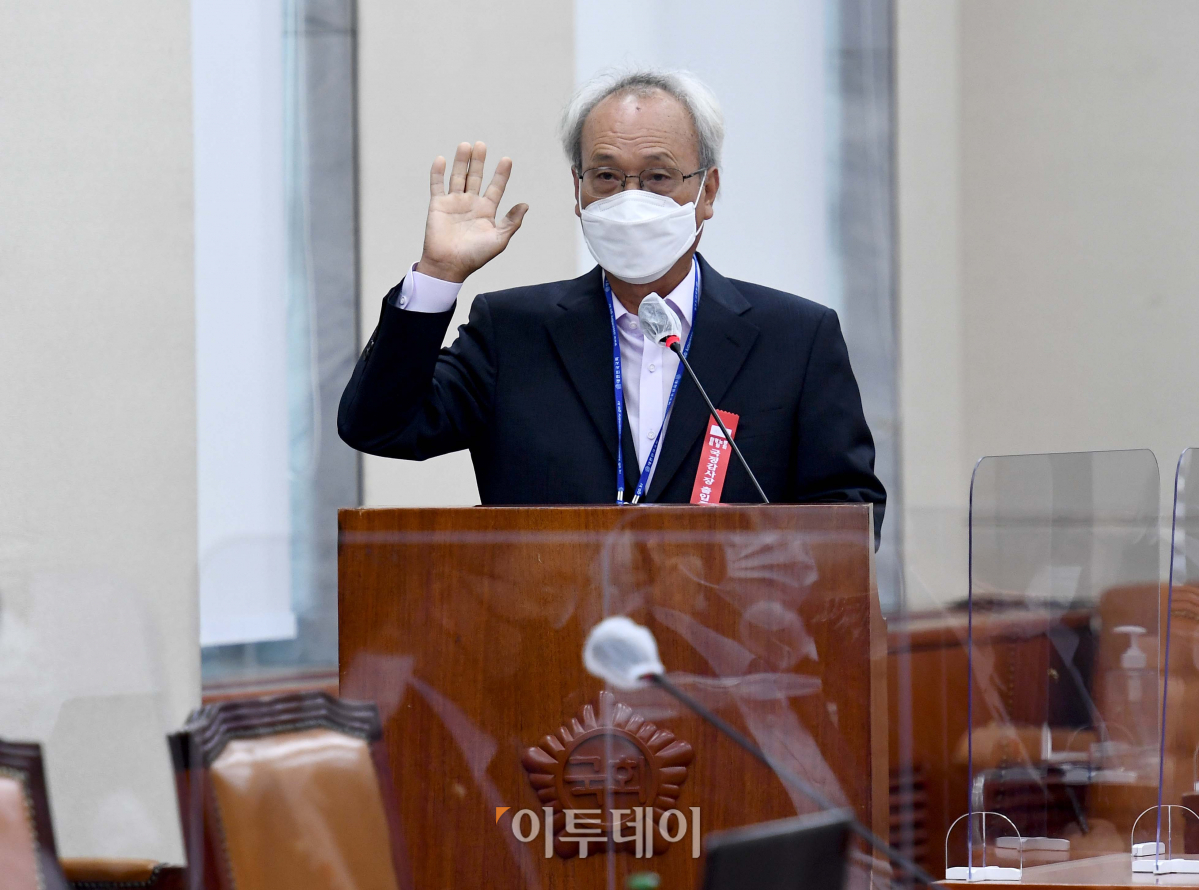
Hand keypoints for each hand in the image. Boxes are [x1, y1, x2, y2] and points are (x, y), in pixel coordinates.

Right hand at [416, 141, 528, 282]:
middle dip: (478, 161)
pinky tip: (441, 159)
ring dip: (461, 161)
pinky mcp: (438, 205)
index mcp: (486, 211)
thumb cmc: (475, 256)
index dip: (501, 174)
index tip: (507, 159)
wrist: (449, 265)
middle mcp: (471, 204)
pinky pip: (437, 185)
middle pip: (475, 177)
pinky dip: (438, 173)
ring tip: (466, 145)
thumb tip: (525, 204)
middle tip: (481, 145)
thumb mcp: (499, 240)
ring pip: (458, 177)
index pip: (495, 187)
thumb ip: (512, 222)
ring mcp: (454, 203)